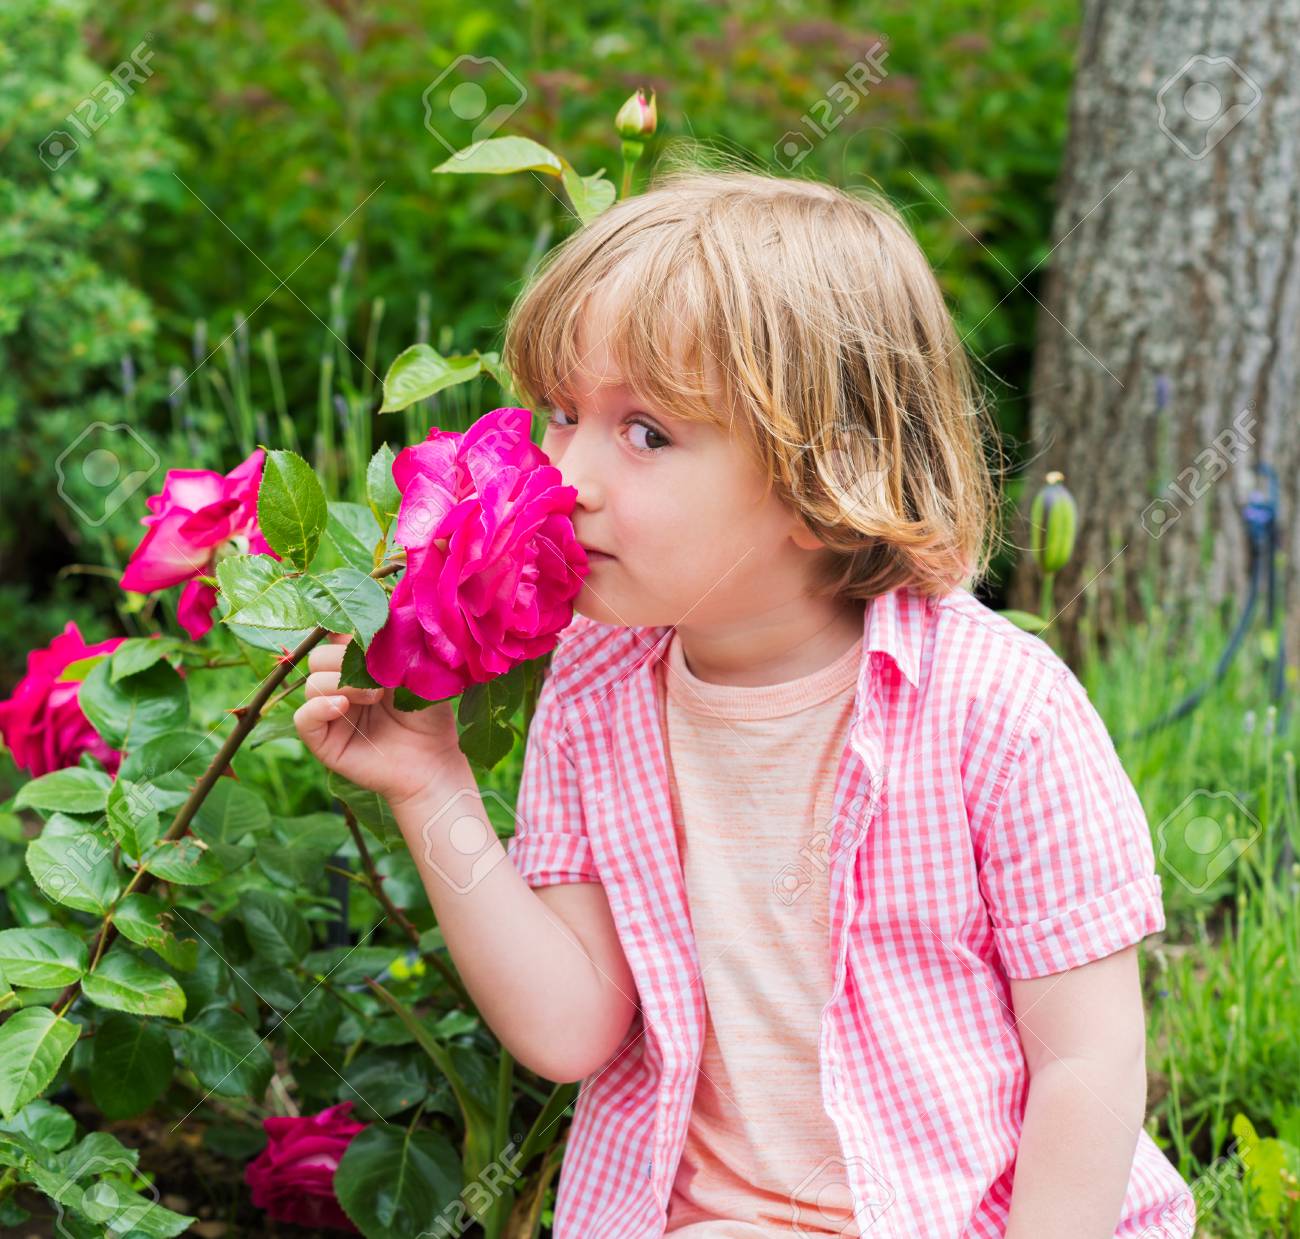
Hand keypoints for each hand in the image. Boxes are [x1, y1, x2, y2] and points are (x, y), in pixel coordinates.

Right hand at [293, 633, 464, 807]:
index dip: (346, 629)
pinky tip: (343, 707)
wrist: (434, 762)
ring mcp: (330, 713)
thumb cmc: (430, 717)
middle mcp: (340, 686)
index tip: (364, 629)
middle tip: (380, 676)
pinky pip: (302, 717)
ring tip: (374, 696)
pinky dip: (318, 707)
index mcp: (360, 665)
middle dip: (346, 660)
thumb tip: (379, 611)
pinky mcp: (323, 740)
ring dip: (341, 683)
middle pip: (319, 656)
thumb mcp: (417, 672)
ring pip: (311, 682)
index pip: (337, 636)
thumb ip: (394, 645)